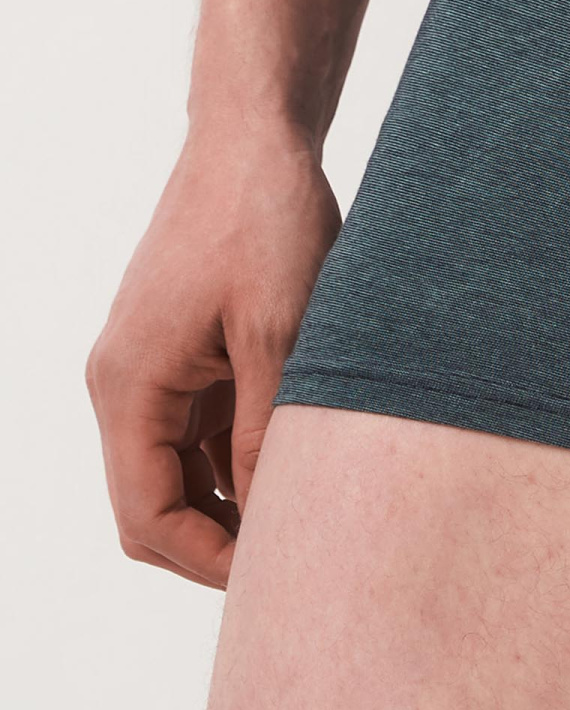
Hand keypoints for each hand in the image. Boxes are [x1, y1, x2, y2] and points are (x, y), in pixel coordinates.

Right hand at [86, 125, 340, 588]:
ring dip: (228, 500)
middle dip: (214, 542)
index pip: (147, 515)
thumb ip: (265, 431)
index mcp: (130, 385)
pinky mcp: (180, 350)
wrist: (253, 138)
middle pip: (151, 504)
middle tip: (296, 556)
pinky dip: (234, 456)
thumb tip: (268, 517)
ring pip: (176, 471)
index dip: (209, 559)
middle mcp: (124, 383)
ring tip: (305, 514)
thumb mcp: (280, 334)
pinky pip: (195, 429)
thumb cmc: (265, 220)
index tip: (280, 572)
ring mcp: (150, 367)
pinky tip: (294, 461)